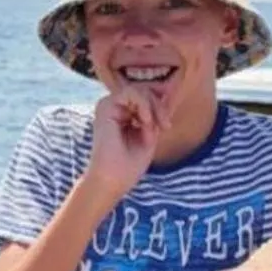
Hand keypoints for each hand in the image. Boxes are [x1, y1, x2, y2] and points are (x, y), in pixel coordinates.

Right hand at [87, 87, 165, 201]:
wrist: (113, 180)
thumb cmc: (129, 165)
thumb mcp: (149, 135)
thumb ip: (154, 115)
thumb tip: (164, 94)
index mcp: (123, 115)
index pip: (146, 98)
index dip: (160, 108)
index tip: (166, 127)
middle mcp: (114, 108)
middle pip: (144, 92)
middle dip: (159, 107)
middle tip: (165, 126)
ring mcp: (108, 106)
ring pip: (139, 90)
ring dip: (152, 108)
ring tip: (152, 128)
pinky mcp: (105, 106)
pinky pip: (130, 92)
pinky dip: (143, 104)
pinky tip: (145, 121)